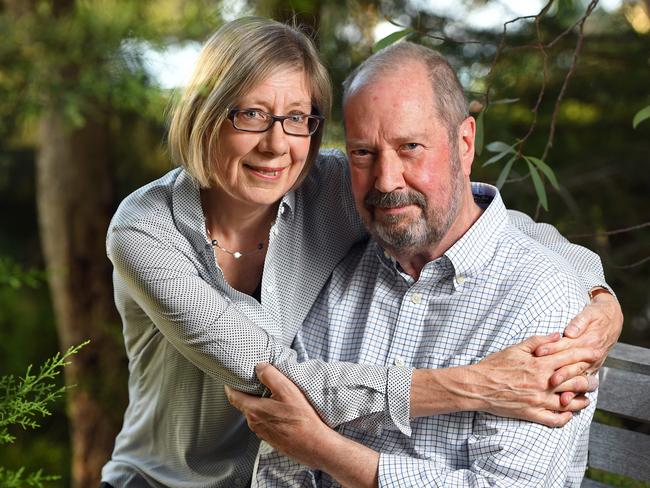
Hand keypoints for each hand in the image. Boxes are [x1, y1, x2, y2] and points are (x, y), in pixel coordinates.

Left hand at [225, 362, 333, 467]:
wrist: (314, 444)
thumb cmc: (301, 419)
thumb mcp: (287, 390)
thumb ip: (270, 375)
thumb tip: (259, 367)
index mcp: (254, 410)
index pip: (233, 396)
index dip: (230, 386)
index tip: (231, 379)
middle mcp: (254, 424)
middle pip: (244, 404)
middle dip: (248, 393)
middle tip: (256, 383)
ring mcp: (262, 433)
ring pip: (255, 414)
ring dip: (260, 404)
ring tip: (272, 396)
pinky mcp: (272, 439)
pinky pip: (265, 423)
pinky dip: (268, 414)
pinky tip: (281, 411)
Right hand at [467, 333, 595, 426]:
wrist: (477, 385)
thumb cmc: (494, 365)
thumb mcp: (516, 348)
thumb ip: (538, 341)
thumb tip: (557, 335)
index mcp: (540, 365)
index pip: (571, 358)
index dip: (586, 355)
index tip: (596, 353)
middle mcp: (543, 384)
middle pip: (576, 381)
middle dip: (589, 380)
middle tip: (595, 379)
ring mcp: (538, 400)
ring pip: (569, 402)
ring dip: (582, 400)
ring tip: (586, 397)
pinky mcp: (531, 414)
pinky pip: (554, 420)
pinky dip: (565, 418)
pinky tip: (568, 414)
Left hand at [534, 291, 622, 400]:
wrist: (612, 321)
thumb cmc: (597, 316)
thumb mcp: (589, 315)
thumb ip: (579, 323)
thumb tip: (570, 332)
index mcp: (589, 341)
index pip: (567, 346)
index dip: (552, 349)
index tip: (538, 352)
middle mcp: (591, 355)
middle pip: (572, 365)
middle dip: (560, 373)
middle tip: (547, 380)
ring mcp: (591, 364)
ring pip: (578, 378)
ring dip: (568, 388)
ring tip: (559, 398)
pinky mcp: (590, 369)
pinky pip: (583, 383)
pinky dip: (575, 393)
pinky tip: (566, 402)